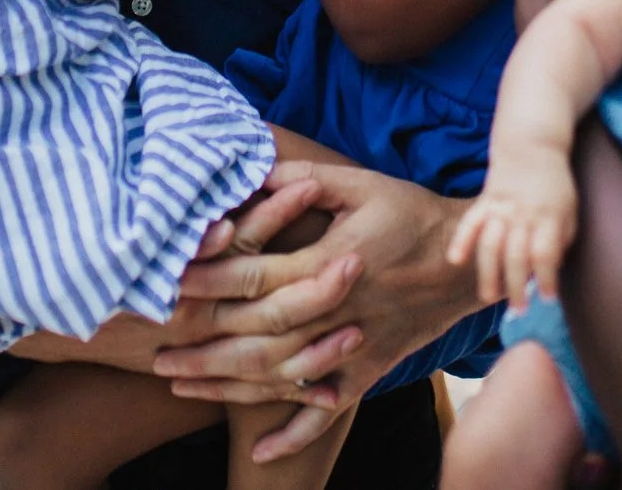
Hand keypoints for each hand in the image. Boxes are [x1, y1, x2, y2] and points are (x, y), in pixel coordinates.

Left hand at [153, 161, 473, 458]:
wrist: (466, 264)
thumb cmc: (409, 214)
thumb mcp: (360, 184)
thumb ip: (306, 180)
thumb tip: (255, 170)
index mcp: (329, 263)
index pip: (257, 276)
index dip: (211, 281)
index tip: (169, 284)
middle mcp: (336, 312)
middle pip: (257, 336)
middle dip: (203, 345)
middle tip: (155, 352)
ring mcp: (351, 348)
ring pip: (280, 375)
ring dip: (227, 384)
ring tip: (179, 383)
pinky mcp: (367, 370)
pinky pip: (327, 409)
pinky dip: (294, 433)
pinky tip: (258, 451)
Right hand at [446, 147, 575, 308]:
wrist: (532, 145)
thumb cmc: (555, 187)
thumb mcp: (569, 213)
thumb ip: (560, 242)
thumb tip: (548, 275)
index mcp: (549, 216)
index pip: (545, 253)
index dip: (546, 279)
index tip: (548, 300)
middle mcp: (524, 213)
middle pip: (516, 254)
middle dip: (517, 286)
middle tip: (518, 309)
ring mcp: (501, 206)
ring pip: (491, 243)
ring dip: (489, 273)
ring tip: (489, 298)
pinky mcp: (485, 200)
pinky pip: (470, 221)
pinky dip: (461, 240)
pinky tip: (455, 261)